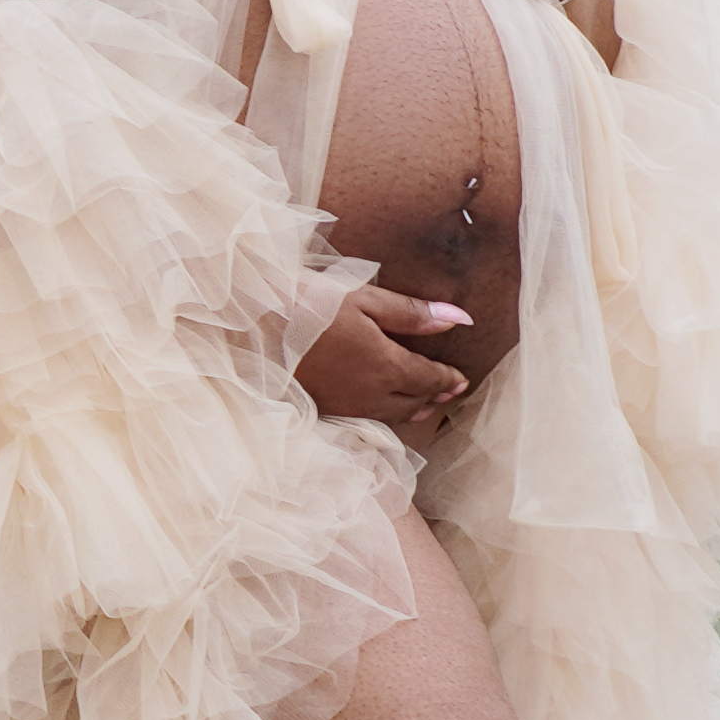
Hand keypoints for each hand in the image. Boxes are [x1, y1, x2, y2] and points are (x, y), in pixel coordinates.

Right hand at [297, 280, 476, 440]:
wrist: (257, 329)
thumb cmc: (312, 306)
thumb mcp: (365, 300)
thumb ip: (412, 314)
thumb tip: (458, 320)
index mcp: (386, 366)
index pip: (428, 378)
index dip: (448, 379)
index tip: (462, 380)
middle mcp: (371, 394)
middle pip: (412, 401)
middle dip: (433, 396)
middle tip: (449, 393)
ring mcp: (346, 406)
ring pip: (389, 415)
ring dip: (411, 409)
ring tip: (424, 407)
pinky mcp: (324, 409)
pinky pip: (365, 418)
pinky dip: (384, 415)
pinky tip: (382, 410)